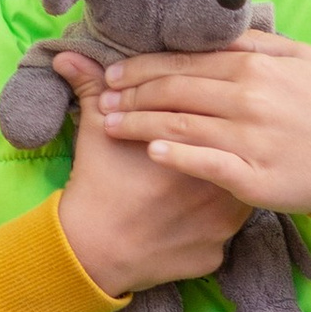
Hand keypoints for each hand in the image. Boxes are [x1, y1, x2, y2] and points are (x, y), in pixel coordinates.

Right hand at [49, 48, 240, 296]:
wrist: (92, 251)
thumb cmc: (98, 185)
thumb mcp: (95, 132)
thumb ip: (92, 88)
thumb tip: (69, 55)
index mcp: (196, 147)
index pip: (222, 120)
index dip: (214, 111)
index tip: (207, 109)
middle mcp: (219, 186)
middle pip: (240, 155)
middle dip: (230, 143)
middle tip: (217, 137)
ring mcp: (222, 226)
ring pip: (240, 195)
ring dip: (230, 182)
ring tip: (210, 173)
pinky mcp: (216, 256)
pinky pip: (228, 234)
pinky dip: (217, 220)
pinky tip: (200, 211)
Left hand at [94, 29, 310, 214]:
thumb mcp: (300, 58)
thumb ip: (255, 43)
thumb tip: (214, 30)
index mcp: (254, 67)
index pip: (184, 62)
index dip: (143, 67)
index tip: (114, 73)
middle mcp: (248, 99)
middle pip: (174, 92)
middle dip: (132, 94)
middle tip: (104, 99)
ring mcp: (249, 139)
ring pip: (181, 125)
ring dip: (140, 124)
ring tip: (110, 125)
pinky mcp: (253, 177)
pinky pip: (206, 163)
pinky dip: (176, 156)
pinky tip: (151, 152)